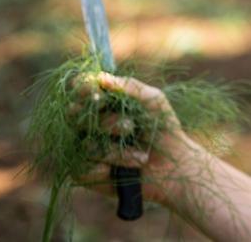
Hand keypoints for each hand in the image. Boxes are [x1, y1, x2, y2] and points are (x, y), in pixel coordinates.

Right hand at [74, 73, 195, 204]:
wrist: (173, 165)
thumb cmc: (163, 127)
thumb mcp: (154, 101)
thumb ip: (130, 87)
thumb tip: (101, 78)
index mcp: (102, 103)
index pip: (80, 90)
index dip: (82, 88)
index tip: (96, 91)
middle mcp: (87, 123)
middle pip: (76, 116)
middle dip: (107, 122)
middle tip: (130, 127)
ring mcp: (83, 148)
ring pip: (87, 145)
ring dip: (118, 150)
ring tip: (143, 156)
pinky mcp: (84, 173)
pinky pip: (83, 169)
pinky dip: (110, 167)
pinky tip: (127, 168)